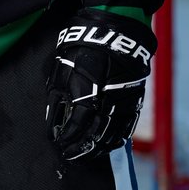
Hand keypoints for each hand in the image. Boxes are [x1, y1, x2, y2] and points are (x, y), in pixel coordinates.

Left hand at [44, 9, 155, 158]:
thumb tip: (53, 122)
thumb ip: (57, 99)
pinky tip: (109, 145)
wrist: (113, 33)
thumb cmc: (81, 49)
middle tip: (72, 157)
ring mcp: (123, 103)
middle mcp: (106, 105)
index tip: (60, 146)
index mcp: (85, 97)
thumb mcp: (61, 71)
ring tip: (89, 155)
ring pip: (112, 136)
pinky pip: (127, 126)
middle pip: (94, 137)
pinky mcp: (134, 99)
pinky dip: (117, 139)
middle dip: (81, 150)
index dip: (66, 141)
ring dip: (99, 149)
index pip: (74, 129)